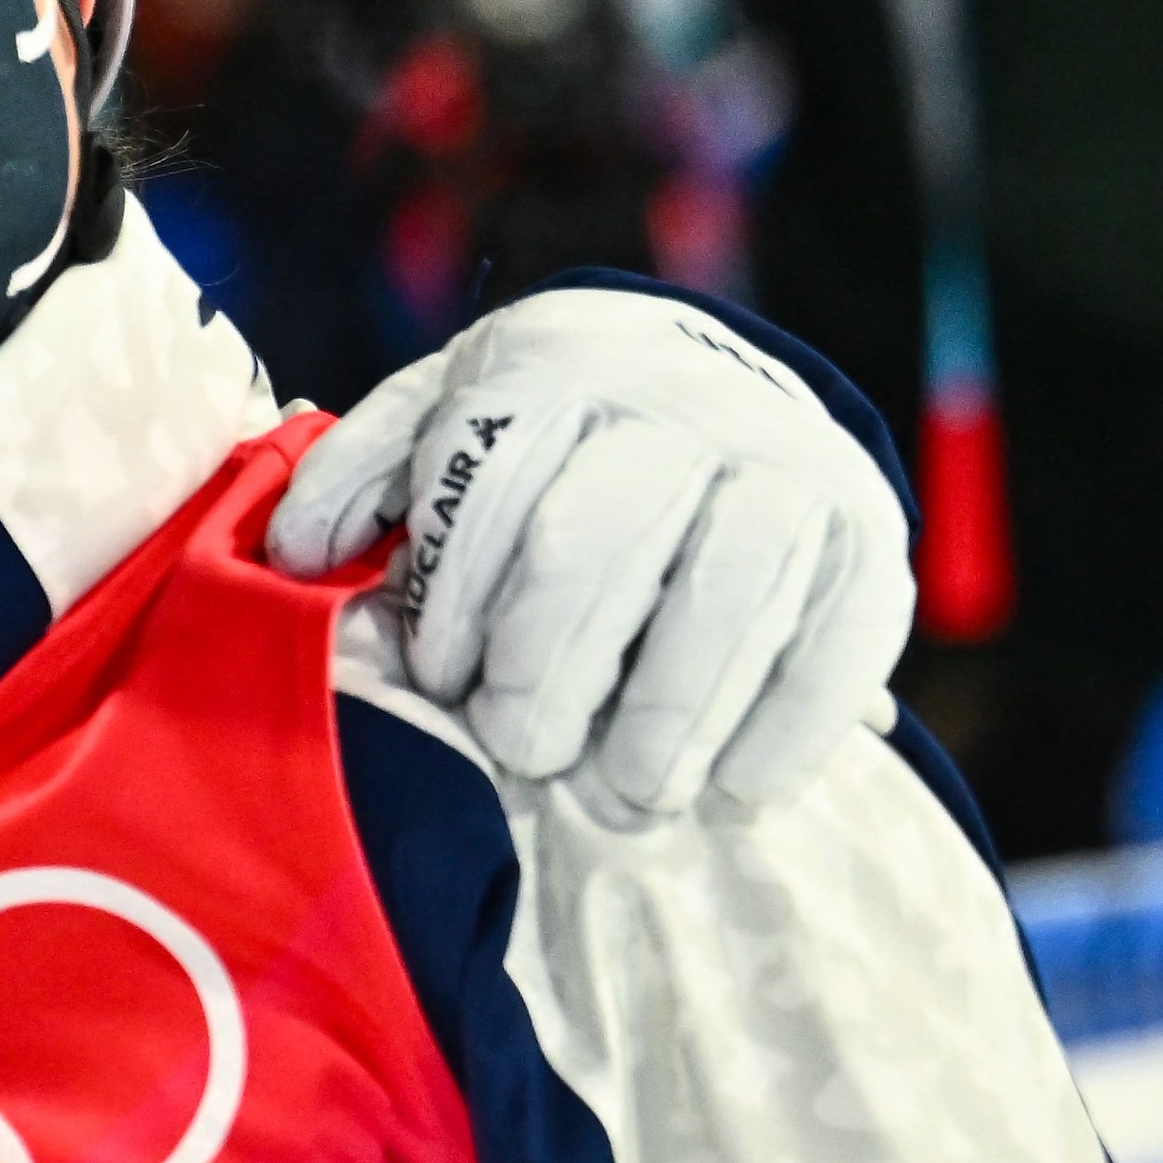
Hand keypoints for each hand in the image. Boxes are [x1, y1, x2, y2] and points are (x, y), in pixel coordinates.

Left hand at [268, 289, 913, 815]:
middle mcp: (676, 405)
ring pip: (723, 593)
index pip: (490, 491)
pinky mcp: (868, 533)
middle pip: (593, 546)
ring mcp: (785, 463)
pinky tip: (738, 787)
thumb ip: (365, 472)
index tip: (442, 683)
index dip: (457, 602)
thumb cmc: (546, 430)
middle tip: (522, 748)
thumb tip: (294, 553)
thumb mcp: (444, 412)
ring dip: (669, 712)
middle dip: (546, 667)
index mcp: (552, 369)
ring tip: (628, 793)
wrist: (716, 379)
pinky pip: (840, 633)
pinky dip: (789, 722)